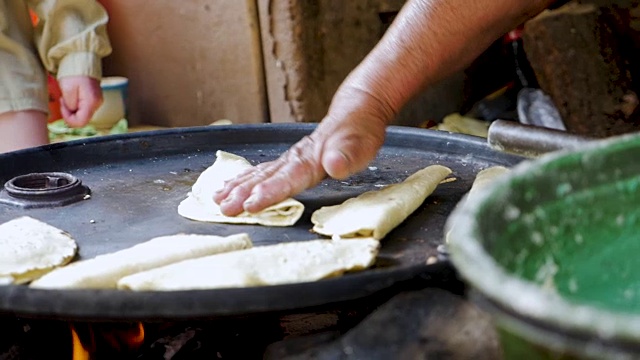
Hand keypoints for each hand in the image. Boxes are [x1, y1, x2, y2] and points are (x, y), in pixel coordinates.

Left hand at [57, 76, 102, 127]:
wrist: (81, 62)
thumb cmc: (73, 74)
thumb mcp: (67, 88)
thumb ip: (70, 104)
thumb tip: (72, 111)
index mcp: (91, 102)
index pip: (81, 122)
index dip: (68, 119)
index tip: (62, 106)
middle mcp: (97, 104)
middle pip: (82, 119)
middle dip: (70, 113)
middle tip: (63, 100)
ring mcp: (97, 102)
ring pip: (83, 114)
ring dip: (73, 109)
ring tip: (68, 96)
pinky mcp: (94, 100)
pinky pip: (84, 109)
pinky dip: (76, 105)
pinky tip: (73, 96)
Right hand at [213, 86, 391, 215]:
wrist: (355, 111)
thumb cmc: (359, 132)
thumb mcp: (361, 145)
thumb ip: (347, 156)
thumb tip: (335, 164)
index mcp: (312, 159)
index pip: (287, 178)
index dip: (269, 192)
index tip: (251, 204)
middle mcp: (295, 158)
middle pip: (265, 177)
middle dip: (243, 193)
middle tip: (224, 208)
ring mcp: (289, 158)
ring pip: (258, 173)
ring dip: (237, 187)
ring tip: (217, 199)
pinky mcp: (288, 159)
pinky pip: (260, 169)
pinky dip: (243, 178)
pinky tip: (229, 185)